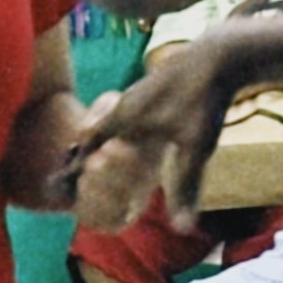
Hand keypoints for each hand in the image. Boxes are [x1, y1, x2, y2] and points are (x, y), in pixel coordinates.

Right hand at [81, 37, 232, 231]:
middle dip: (85, 154)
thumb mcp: (195, 149)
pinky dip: (120, 125)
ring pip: (110, 120)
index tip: (63, 184)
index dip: (76, 166)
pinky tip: (132, 133)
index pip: (88, 146)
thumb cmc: (203, 102)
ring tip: (95, 154)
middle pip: (95, 133)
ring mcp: (137, 92)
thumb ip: (185, 188)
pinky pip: (126, 111)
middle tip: (74, 172)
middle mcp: (124, 104)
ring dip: (102, 138)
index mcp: (124, 118)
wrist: (219, 54)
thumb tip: (181, 228)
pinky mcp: (151, 87)